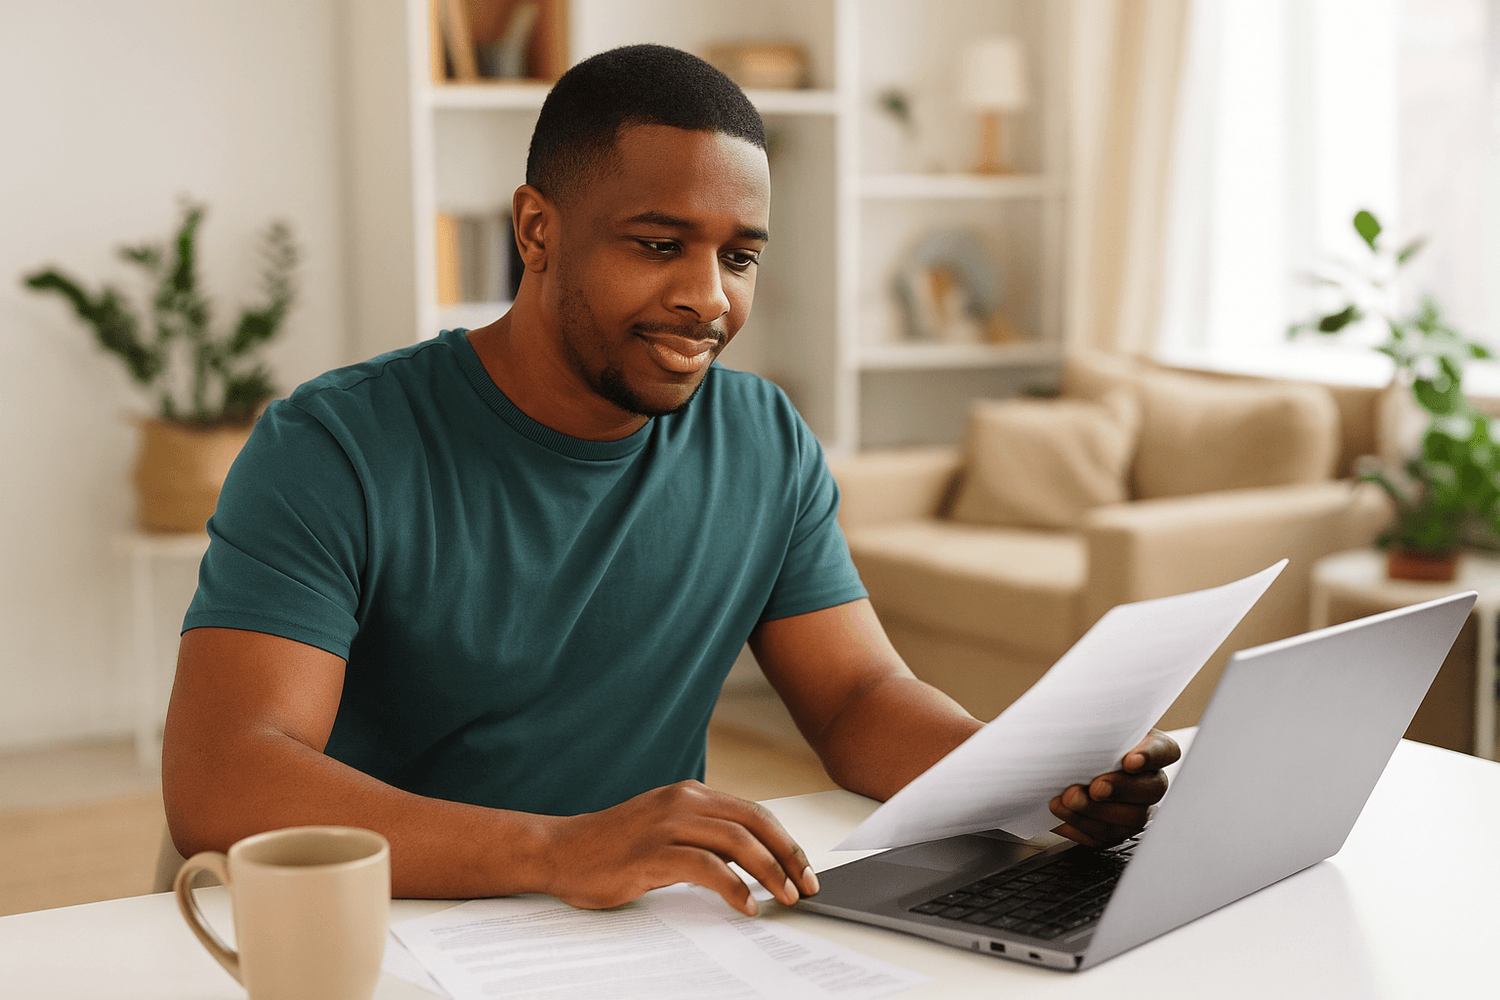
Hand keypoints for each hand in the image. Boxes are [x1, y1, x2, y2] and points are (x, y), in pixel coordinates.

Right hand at [539, 780, 819, 915]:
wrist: (560, 850)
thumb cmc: (613, 847)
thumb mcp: (666, 830)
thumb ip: (704, 836)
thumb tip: (752, 862)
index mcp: (690, 794)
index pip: (754, 813)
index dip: (785, 841)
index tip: (804, 868)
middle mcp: (683, 802)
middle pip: (754, 824)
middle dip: (788, 857)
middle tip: (807, 886)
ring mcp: (667, 825)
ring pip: (737, 843)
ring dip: (770, 873)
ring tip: (784, 898)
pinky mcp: (652, 853)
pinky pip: (707, 867)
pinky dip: (734, 888)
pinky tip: (746, 905)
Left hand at [1048, 730, 1180, 846]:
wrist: (1066, 764)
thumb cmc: (1086, 742)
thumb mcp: (1094, 727)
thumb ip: (1098, 727)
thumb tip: (1081, 723)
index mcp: (1150, 749)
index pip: (1165, 751)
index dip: (1151, 756)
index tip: (1130, 760)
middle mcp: (1150, 782)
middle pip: (1150, 790)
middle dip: (1119, 789)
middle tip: (1095, 787)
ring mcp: (1136, 810)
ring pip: (1128, 818)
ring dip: (1094, 811)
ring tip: (1067, 801)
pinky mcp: (1116, 830)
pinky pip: (1104, 835)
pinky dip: (1080, 825)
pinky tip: (1063, 815)